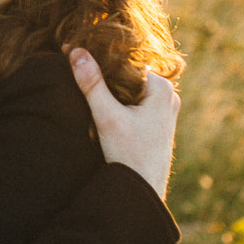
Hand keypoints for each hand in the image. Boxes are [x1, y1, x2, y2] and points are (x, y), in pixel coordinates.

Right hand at [67, 48, 178, 199]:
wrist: (143, 193)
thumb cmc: (130, 156)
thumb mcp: (107, 117)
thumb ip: (91, 84)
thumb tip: (76, 51)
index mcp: (162, 89)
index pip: (127, 61)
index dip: (101, 57)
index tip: (75, 51)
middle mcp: (167, 97)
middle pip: (128, 74)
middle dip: (104, 72)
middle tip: (76, 65)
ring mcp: (163, 111)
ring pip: (130, 88)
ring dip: (109, 87)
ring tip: (85, 84)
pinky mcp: (156, 123)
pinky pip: (133, 101)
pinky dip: (116, 99)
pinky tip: (99, 103)